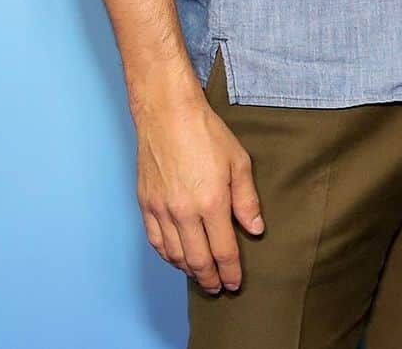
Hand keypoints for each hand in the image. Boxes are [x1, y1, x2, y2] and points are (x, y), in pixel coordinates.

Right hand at [134, 87, 263, 293]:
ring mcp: (162, 210)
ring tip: (200, 276)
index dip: (230, 271)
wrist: (168, 113)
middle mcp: (184, 212)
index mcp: (211, 202)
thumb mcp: (238, 161)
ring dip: (188, 271)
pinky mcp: (146, 204)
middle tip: (218, 288)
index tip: (235, 283)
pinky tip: (176, 257)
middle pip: (198, 260)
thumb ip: (247, 199)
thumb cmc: (205, 132)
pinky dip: (167, 255)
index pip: (223, 250)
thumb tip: (255, 228)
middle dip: (210, 279)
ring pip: (174, 255)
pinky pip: (155, 241)